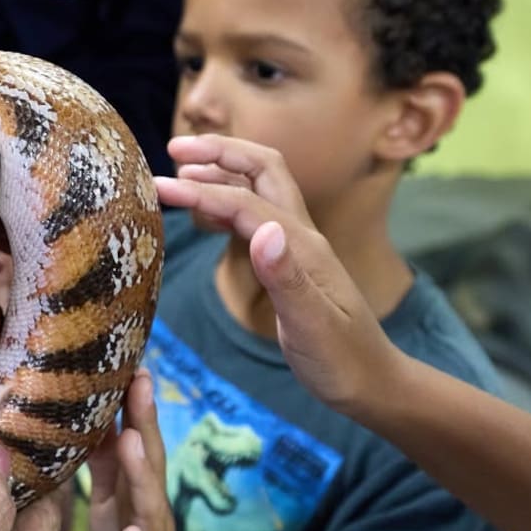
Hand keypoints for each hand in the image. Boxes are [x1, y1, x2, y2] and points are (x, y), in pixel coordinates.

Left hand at [87, 370, 176, 530]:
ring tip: (131, 440)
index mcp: (139, 487)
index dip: (139, 405)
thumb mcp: (110, 495)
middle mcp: (150, 507)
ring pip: (151, 504)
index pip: (141, 439)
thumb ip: (106, 460)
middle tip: (139, 382)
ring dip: (142, 472)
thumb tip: (95, 415)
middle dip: (147, 421)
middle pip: (151, 460)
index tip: (135, 366)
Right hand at [154, 134, 400, 411]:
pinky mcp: (289, 262)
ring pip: (259, 188)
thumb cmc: (341, 360)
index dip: (201, 191)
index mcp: (302, 245)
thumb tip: (264, 230)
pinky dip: (227, 202)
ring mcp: (296, 246)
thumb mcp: (312, 325)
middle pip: (262, 169)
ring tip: (181, 172)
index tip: (158, 187)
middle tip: (174, 148)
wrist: (372, 383)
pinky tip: (206, 214)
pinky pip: (255, 217)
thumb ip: (286, 278)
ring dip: (222, 171)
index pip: (244, 203)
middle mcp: (300, 235)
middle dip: (220, 151)